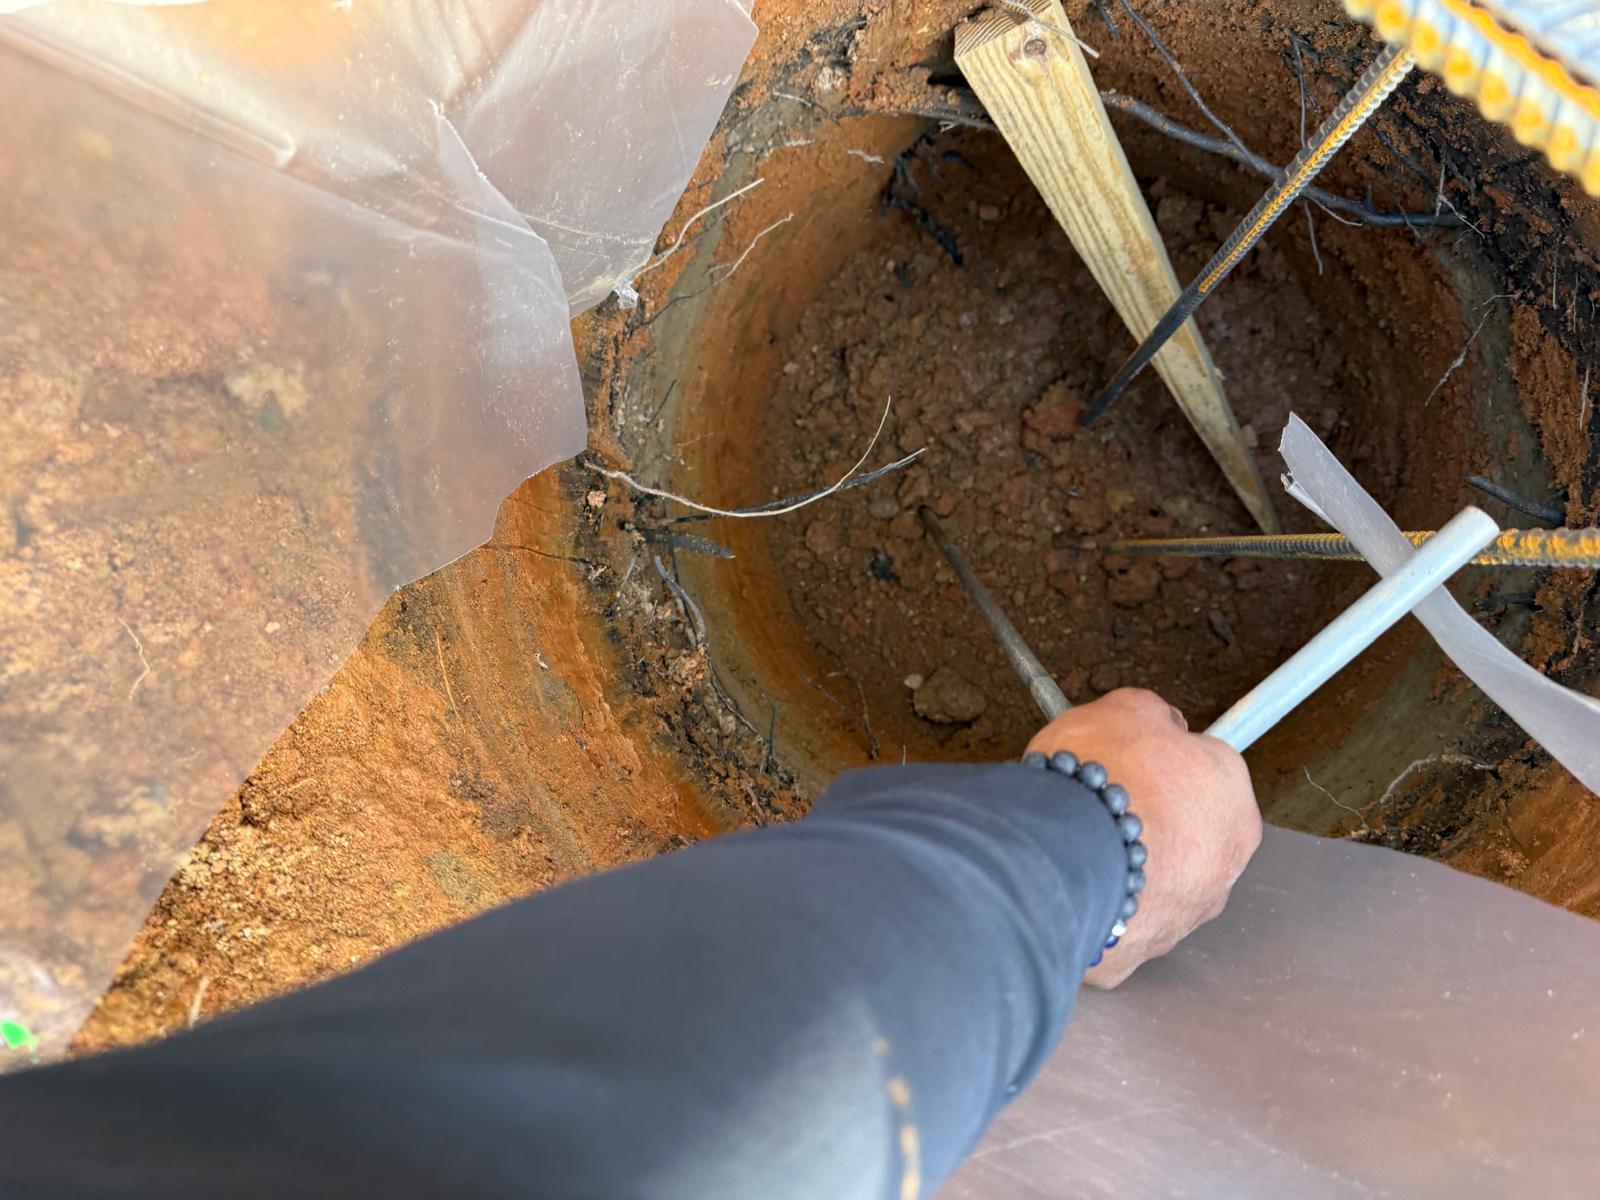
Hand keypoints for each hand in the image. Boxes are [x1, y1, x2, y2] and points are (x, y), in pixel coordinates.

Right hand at [1025, 688, 1260, 987]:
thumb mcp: (1126, 709)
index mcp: (1230, 797)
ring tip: (1077, 842)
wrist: (1062, 852)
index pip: (1205, 771)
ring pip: (1156, 882)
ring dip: (1126, 864)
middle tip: (1099, 800)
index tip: (1130, 759)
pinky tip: (1071, 884)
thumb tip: (1160, 722)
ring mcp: (1185, 915)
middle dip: (1149, 817)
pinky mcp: (1142, 952)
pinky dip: (1100, 905)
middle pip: (1186, 831)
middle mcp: (1223, 863)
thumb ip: (1152, 713)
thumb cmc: (1102, 778)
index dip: (1162, 762)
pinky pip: (1121, 922)